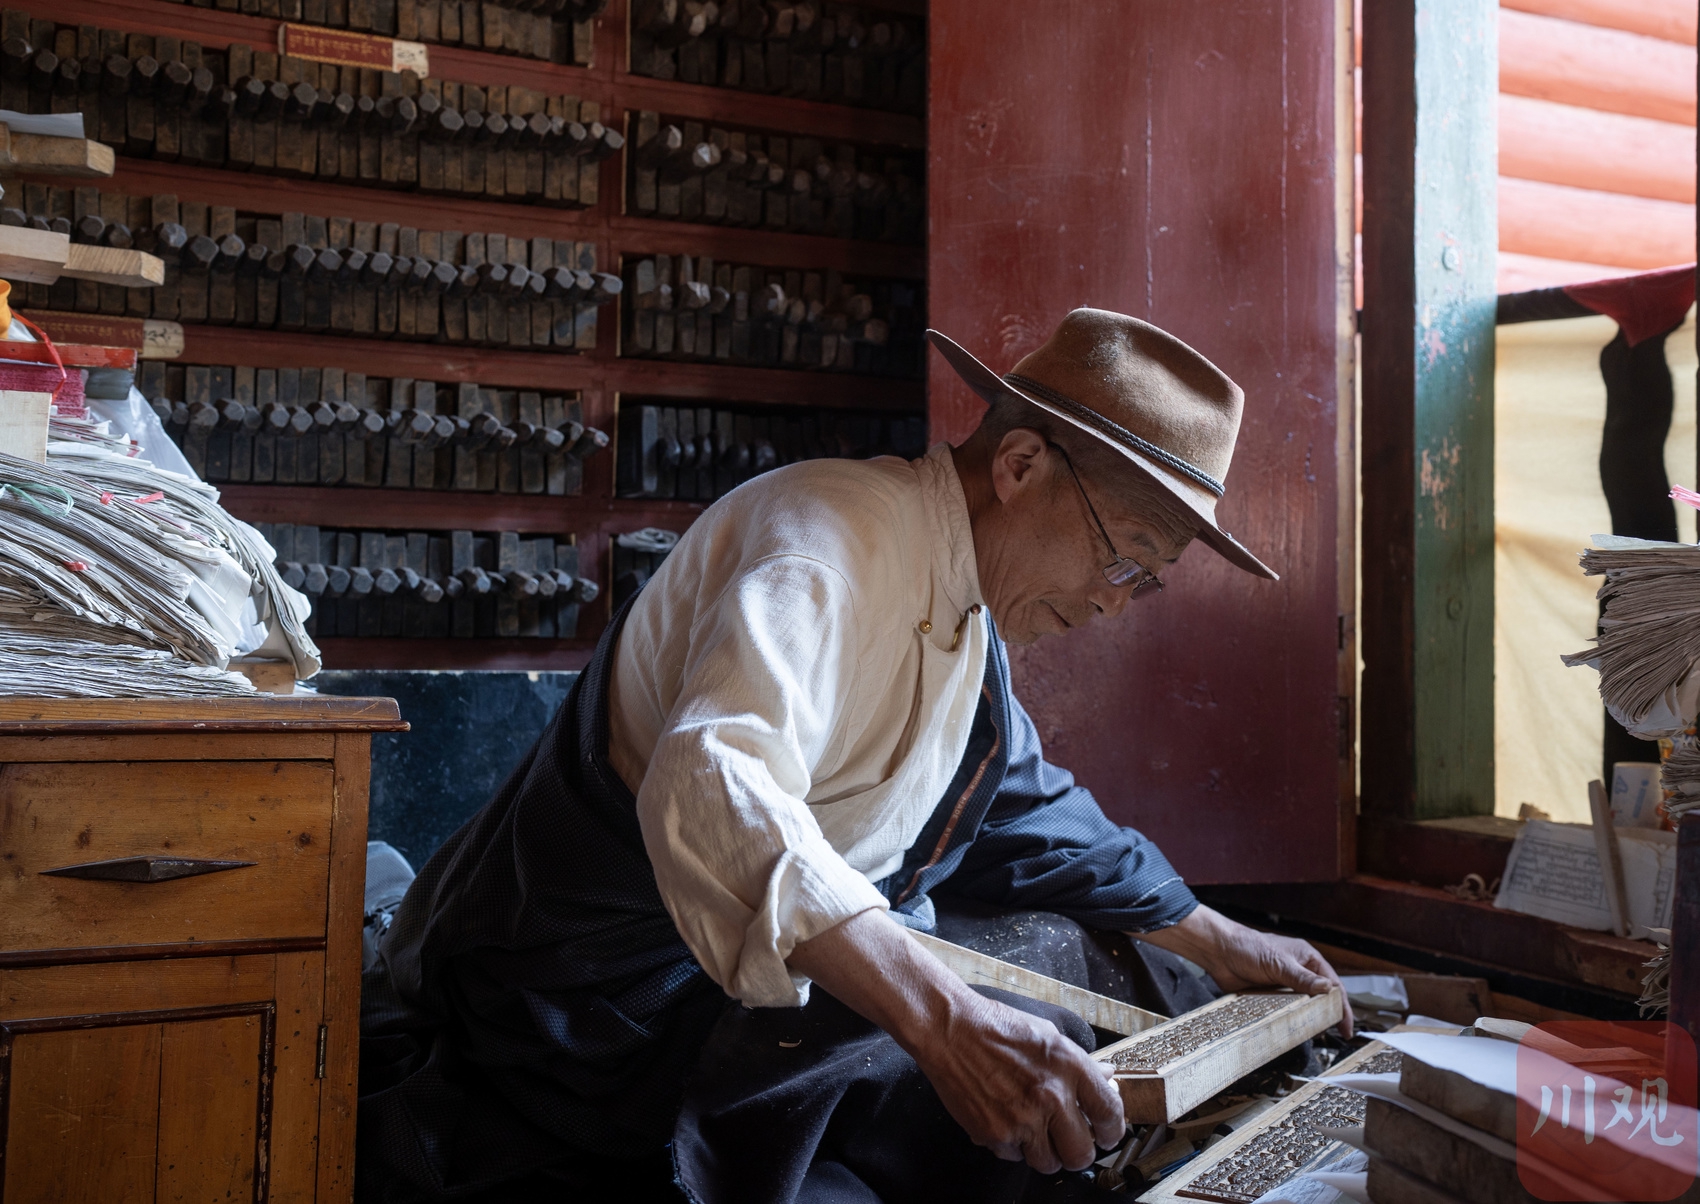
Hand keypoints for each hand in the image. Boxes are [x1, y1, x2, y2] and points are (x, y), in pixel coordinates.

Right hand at [915, 990, 1123, 1172]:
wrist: (950, 1029)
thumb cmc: (996, 1026)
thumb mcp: (1048, 1034)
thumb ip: (1080, 1063)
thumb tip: (1107, 1078)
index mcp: (1069, 1066)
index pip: (1109, 1113)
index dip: (1113, 1130)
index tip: (1107, 1134)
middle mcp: (1050, 1096)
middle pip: (1082, 1154)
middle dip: (1079, 1153)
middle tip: (1070, 1142)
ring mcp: (1021, 1119)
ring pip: (1048, 1163)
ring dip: (1045, 1153)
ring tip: (1034, 1131)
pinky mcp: (994, 1134)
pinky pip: (1014, 1157)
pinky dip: (1013, 1146)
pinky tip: (1006, 1121)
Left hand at [1132, 905, 1353, 1037]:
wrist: (1218, 952)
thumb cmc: (1249, 948)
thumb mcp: (1279, 963)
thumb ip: (1303, 978)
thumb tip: (1329, 990)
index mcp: (1307, 959)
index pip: (1333, 985)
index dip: (1342, 1007)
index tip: (1347, 1027)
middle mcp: (1299, 972)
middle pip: (1320, 997)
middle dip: (1329, 1014)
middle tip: (1336, 1034)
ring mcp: (1284, 984)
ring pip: (1304, 1006)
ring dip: (1309, 1019)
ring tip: (1316, 1035)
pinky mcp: (1270, 994)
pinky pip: (1285, 1010)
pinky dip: (1291, 1020)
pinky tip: (1294, 1031)